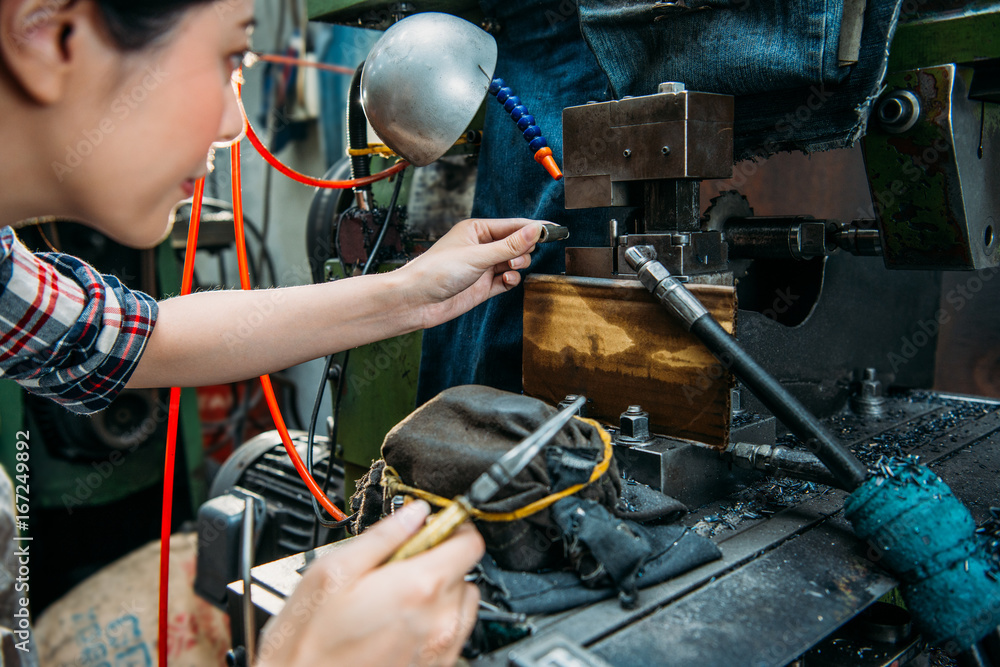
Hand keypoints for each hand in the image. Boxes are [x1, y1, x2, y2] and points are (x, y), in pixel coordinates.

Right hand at [255, 501, 483, 666]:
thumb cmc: (309, 642)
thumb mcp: (334, 571)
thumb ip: (382, 536)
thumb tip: (413, 513)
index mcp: (418, 588)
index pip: (469, 542)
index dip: (453, 526)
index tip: (434, 524)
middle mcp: (439, 621)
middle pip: (463, 571)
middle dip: (435, 559)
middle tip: (396, 565)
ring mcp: (440, 650)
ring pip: (460, 602)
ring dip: (439, 591)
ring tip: (397, 596)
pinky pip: (452, 632)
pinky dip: (435, 620)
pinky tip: (400, 622)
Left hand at [400, 218, 542, 328]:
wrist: (416, 301)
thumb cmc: (437, 271)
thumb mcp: (478, 256)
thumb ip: (510, 245)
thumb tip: (536, 230)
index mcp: (477, 230)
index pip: (513, 225)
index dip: (534, 228)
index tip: (555, 230)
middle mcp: (481, 246)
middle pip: (516, 244)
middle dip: (522, 251)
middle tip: (516, 260)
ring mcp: (482, 267)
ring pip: (514, 263)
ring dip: (517, 267)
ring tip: (509, 271)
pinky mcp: (483, 287)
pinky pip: (507, 281)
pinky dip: (511, 281)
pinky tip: (506, 282)